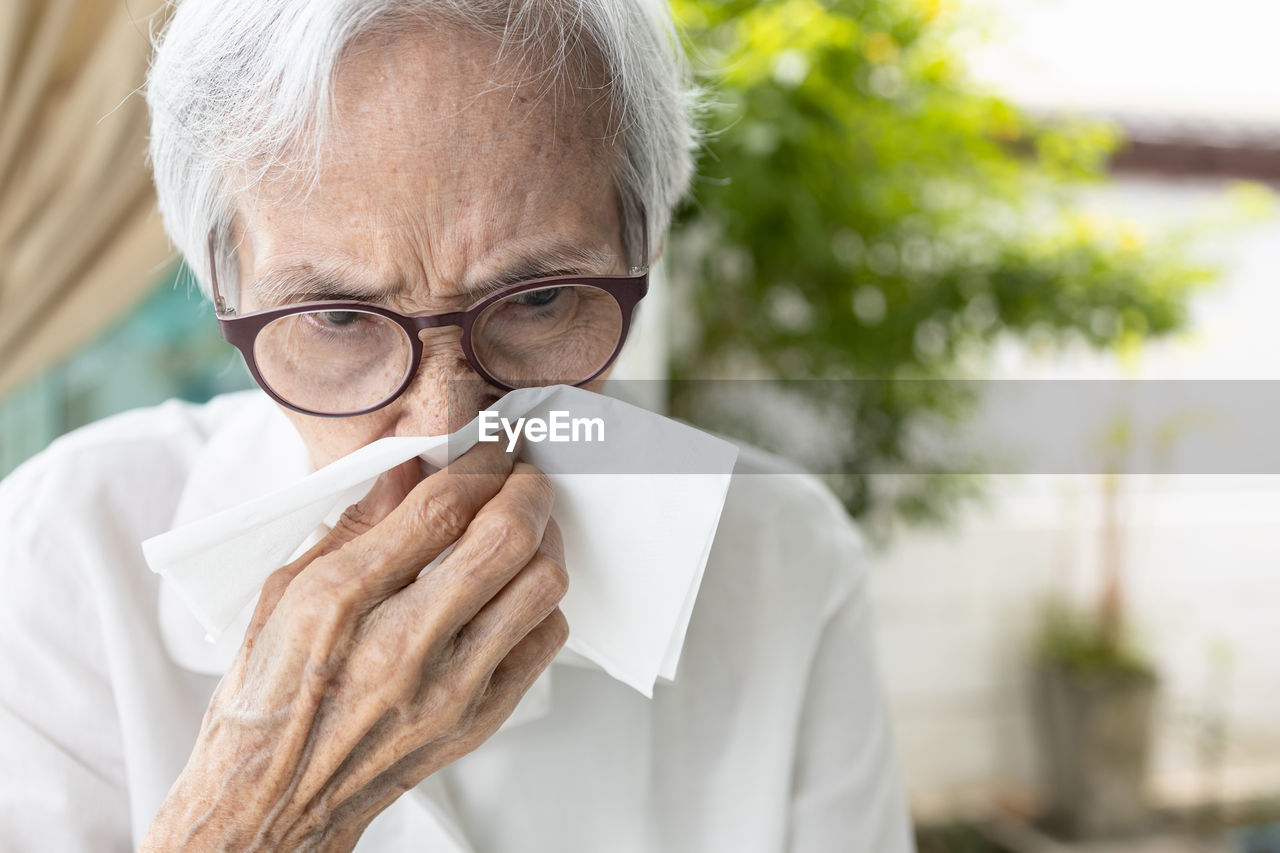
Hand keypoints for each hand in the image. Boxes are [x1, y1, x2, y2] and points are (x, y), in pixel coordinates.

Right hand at [141, 442, 567, 851]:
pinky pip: (544, 639)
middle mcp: (402, 646)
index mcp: (341, 603)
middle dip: (527, 489)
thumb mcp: (284, 594)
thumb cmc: (269, 700)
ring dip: (544, 540)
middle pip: (506, 540)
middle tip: (521, 476)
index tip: (487, 452)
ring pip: (540, 586)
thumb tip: (409, 467)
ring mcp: (449, 689)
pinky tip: (517, 588)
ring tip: (525, 525)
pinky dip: (541, 600)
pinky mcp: (478, 720)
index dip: (478, 464)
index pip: (441, 508)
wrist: (272, 804)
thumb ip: (355, 525)